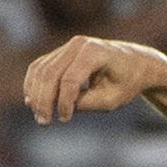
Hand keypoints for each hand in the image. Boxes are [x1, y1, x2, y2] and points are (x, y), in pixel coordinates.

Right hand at [24, 35, 166, 122]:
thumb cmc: (126, 82)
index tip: (65, 120)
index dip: (64, 102)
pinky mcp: (60, 53)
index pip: (70, 79)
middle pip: (50, 73)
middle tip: (44, 122)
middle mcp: (78, 44)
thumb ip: (88, 103)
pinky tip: (32, 102)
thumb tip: (60, 107)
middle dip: (44, 100)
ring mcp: (67, 46)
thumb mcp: (112, 99)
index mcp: (94, 52)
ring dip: (36, 94)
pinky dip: (34, 85)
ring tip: (40, 117)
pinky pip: (40, 67)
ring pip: (41, 70)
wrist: (134, 63)